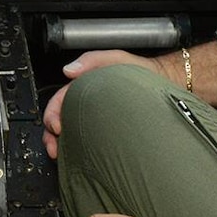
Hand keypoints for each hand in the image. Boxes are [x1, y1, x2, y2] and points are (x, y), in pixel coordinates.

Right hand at [42, 51, 170, 159]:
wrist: (165, 83)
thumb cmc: (140, 71)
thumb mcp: (115, 59)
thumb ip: (91, 60)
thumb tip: (69, 70)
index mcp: (83, 88)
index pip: (59, 102)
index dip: (52, 115)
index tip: (56, 127)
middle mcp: (86, 104)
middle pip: (60, 120)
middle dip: (51, 135)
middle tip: (54, 148)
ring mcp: (96, 118)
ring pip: (71, 132)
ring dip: (62, 146)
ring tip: (61, 156)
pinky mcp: (108, 131)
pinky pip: (88, 141)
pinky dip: (78, 149)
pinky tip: (79, 157)